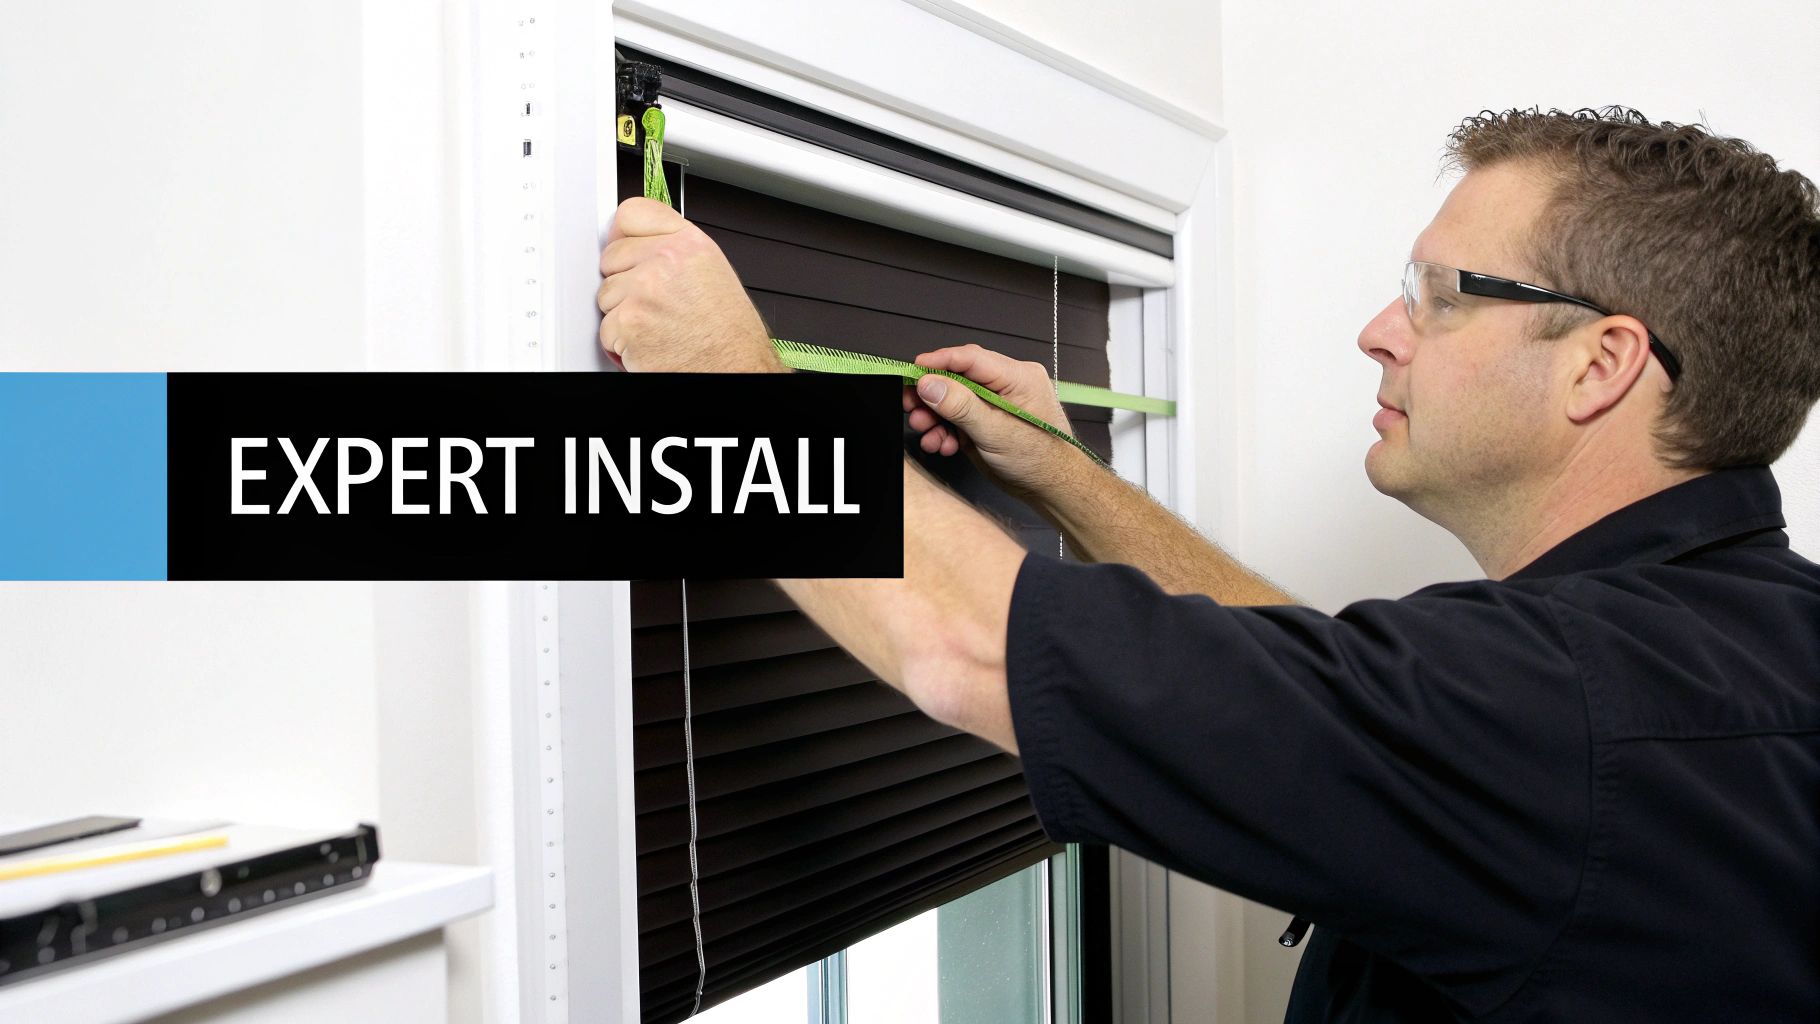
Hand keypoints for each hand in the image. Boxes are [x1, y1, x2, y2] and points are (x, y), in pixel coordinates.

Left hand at [597, 197, 780, 372]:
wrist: (734, 369)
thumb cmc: (729, 335)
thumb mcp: (711, 273)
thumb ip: (674, 252)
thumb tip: (640, 246)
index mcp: (689, 244)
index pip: (632, 214)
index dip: (623, 235)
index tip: (624, 248)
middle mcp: (666, 261)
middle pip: (611, 257)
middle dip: (623, 282)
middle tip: (653, 304)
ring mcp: (644, 290)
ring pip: (605, 295)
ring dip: (623, 315)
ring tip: (657, 326)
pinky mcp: (629, 321)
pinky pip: (606, 329)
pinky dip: (622, 344)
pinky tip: (651, 343)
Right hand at [904, 344, 1081, 496]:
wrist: (1051, 489)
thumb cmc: (1041, 460)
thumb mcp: (996, 432)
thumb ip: (961, 406)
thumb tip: (930, 384)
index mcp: (1019, 377)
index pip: (971, 358)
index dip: (939, 361)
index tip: (914, 371)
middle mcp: (1007, 386)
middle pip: (958, 378)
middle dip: (932, 394)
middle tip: (910, 405)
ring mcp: (995, 404)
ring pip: (954, 399)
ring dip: (935, 416)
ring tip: (926, 431)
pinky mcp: (987, 421)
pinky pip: (958, 417)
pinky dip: (946, 430)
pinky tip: (942, 443)